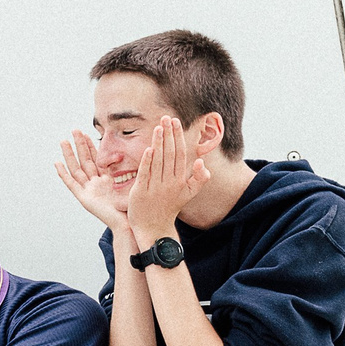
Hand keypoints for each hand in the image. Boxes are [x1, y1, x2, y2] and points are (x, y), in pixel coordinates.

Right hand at [53, 131, 127, 229]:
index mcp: (106, 180)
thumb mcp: (134, 183)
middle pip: (85, 160)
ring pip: (76, 168)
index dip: (92, 146)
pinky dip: (63, 174)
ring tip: (63, 141)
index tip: (88, 133)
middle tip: (74, 130)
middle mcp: (95, 184)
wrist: (128, 223)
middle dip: (79, 145)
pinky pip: (71, 184)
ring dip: (69, 155)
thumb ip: (134, 169)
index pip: (96, 159)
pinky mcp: (84, 198)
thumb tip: (147, 150)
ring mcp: (88, 191)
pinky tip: (57, 164)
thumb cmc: (133, 207)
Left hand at [123, 117, 209, 238]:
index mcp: (180, 180)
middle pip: (170, 153)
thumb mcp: (188, 194)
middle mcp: (169, 182)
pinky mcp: (141, 192)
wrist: (154, 227)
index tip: (175, 122)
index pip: (180, 153)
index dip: (178, 137)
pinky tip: (148, 148)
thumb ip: (199, 179)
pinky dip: (147, 161)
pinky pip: (145, 174)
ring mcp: (155, 187)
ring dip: (159, 143)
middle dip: (169, 134)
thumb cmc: (169, 207)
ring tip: (158, 127)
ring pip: (158, 161)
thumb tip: (203, 162)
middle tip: (166, 117)